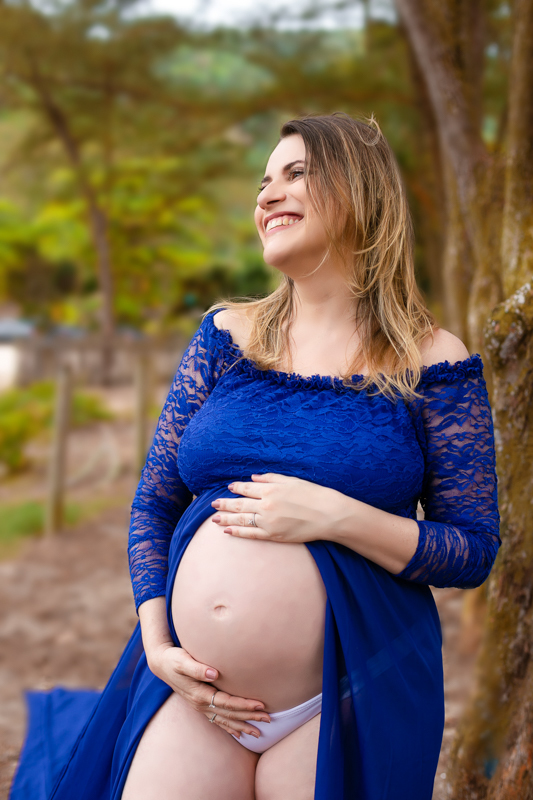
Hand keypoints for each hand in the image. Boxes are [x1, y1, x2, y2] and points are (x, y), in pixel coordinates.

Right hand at [147, 643, 270, 738]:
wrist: (161, 664)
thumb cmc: (174, 660)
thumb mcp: (183, 660)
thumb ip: (197, 667)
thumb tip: (214, 673)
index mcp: (200, 694)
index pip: (227, 702)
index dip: (244, 704)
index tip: (260, 705)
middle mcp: (201, 704)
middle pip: (229, 714)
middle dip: (249, 717)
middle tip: (268, 719)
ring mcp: (200, 707)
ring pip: (224, 720)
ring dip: (242, 726)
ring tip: (258, 733)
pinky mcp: (200, 705)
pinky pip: (217, 720)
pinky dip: (229, 727)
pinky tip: (238, 733)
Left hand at [211, 472, 336, 542]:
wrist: (328, 514)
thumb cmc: (313, 494)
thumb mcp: (292, 480)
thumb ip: (270, 478)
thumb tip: (253, 478)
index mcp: (270, 489)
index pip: (247, 488)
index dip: (236, 488)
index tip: (229, 488)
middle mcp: (266, 506)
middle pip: (239, 505)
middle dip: (224, 504)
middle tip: (213, 504)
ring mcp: (268, 522)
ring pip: (241, 520)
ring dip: (226, 519)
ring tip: (214, 519)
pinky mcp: (273, 535)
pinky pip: (251, 534)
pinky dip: (238, 533)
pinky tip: (228, 532)